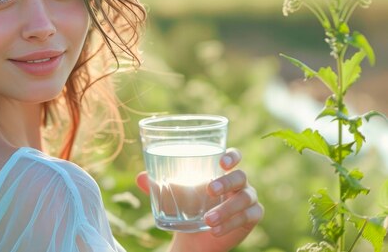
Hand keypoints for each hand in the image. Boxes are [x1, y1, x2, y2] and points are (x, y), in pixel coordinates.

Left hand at [135, 148, 262, 251]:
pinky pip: (248, 217)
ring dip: (226, 209)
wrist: (194, 235)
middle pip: (241, 176)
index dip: (232, 155)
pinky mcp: (251, 217)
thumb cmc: (185, 206)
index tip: (222, 161)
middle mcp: (238, 181)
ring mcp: (247, 198)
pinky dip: (231, 223)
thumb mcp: (170, 195)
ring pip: (244, 199)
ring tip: (207, 221)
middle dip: (226, 182)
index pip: (234, 155)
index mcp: (222, 169)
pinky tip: (215, 230)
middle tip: (209, 189)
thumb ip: (156, 185)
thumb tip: (140, 177)